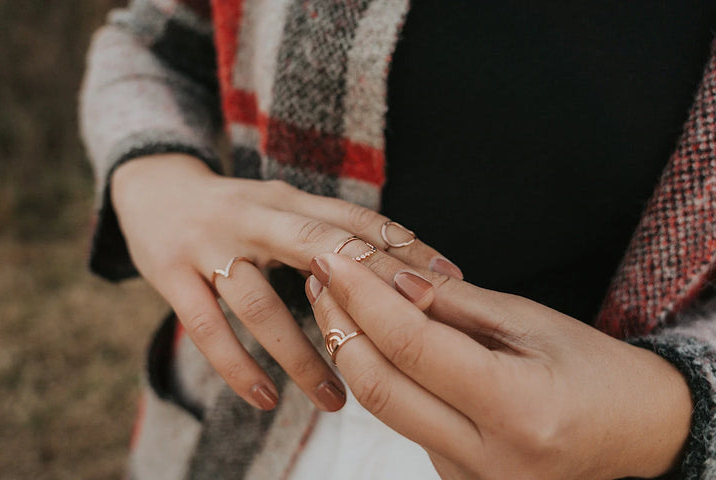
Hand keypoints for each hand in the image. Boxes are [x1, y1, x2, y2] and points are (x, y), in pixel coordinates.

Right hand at [110, 154, 461, 411]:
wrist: (153, 191)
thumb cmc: (236, 212)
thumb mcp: (283, 209)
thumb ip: (330, 232)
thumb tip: (400, 266)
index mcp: (290, 200)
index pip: (356, 220)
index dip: (404, 247)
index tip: (451, 282)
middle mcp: (255, 217)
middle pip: (318, 250)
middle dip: (366, 292)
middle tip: (409, 336)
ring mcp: (211, 246)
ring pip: (262, 305)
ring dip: (302, 357)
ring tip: (337, 402)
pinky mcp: (173, 276)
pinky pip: (207, 329)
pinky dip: (237, 368)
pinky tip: (265, 400)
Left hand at [306, 253, 692, 479]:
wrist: (636, 433)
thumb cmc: (597, 370)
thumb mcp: (533, 323)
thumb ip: (457, 305)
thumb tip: (392, 280)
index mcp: (517, 410)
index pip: (412, 346)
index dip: (365, 297)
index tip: (335, 258)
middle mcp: (489, 458)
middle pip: (380, 388)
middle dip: (341, 325)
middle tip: (323, 275)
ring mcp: (470, 478)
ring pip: (385, 407)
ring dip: (354, 349)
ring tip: (339, 298)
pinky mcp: (458, 478)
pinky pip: (405, 422)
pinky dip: (383, 375)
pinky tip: (375, 338)